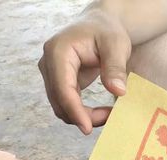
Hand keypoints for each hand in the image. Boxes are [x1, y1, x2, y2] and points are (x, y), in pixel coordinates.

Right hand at [38, 10, 131, 133]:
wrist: (99, 25)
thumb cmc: (107, 31)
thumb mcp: (116, 45)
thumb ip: (115, 67)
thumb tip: (118, 91)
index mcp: (58, 52)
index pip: (62, 88)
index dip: (74, 110)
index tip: (87, 128)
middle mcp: (48, 64)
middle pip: (59, 101)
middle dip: (82, 116)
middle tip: (110, 118)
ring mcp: (51, 75)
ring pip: (61, 107)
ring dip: (84, 117)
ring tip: (108, 114)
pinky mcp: (59, 83)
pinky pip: (67, 105)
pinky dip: (83, 113)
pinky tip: (102, 112)